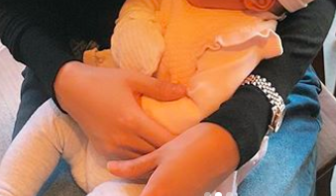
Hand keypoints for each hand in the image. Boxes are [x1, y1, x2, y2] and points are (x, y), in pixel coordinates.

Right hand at [54, 61, 185, 159]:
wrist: (72, 89)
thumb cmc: (104, 81)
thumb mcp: (133, 78)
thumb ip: (159, 88)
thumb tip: (184, 92)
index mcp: (132, 120)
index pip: (163, 140)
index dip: (180, 141)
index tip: (193, 137)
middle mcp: (122, 139)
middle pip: (154, 155)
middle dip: (171, 152)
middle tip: (187, 147)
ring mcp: (112, 149)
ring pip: (141, 162)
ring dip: (156, 158)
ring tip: (172, 152)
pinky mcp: (104, 152)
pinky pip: (128, 162)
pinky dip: (141, 160)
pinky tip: (151, 154)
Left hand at [107, 122, 239, 195]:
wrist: (224, 145)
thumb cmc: (190, 145)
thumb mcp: (160, 153)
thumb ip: (134, 166)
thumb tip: (111, 168)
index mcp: (157, 192)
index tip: (111, 193)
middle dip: (140, 193)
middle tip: (138, 182)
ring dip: (152, 193)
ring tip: (147, 183)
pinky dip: (164, 193)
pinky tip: (162, 185)